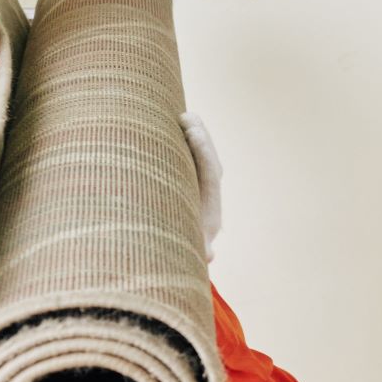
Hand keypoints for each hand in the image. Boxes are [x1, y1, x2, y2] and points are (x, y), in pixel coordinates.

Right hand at [179, 112, 222, 262]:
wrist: (175, 265)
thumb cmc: (176, 261)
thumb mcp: (187, 257)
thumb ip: (200, 253)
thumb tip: (210, 256)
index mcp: (210, 211)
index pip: (210, 175)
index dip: (204, 153)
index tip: (193, 134)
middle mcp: (208, 199)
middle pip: (209, 161)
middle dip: (200, 139)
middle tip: (187, 118)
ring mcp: (198, 191)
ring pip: (201, 158)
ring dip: (193, 137)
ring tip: (182, 116)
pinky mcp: (186, 186)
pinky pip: (188, 162)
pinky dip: (183, 146)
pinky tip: (170, 129)